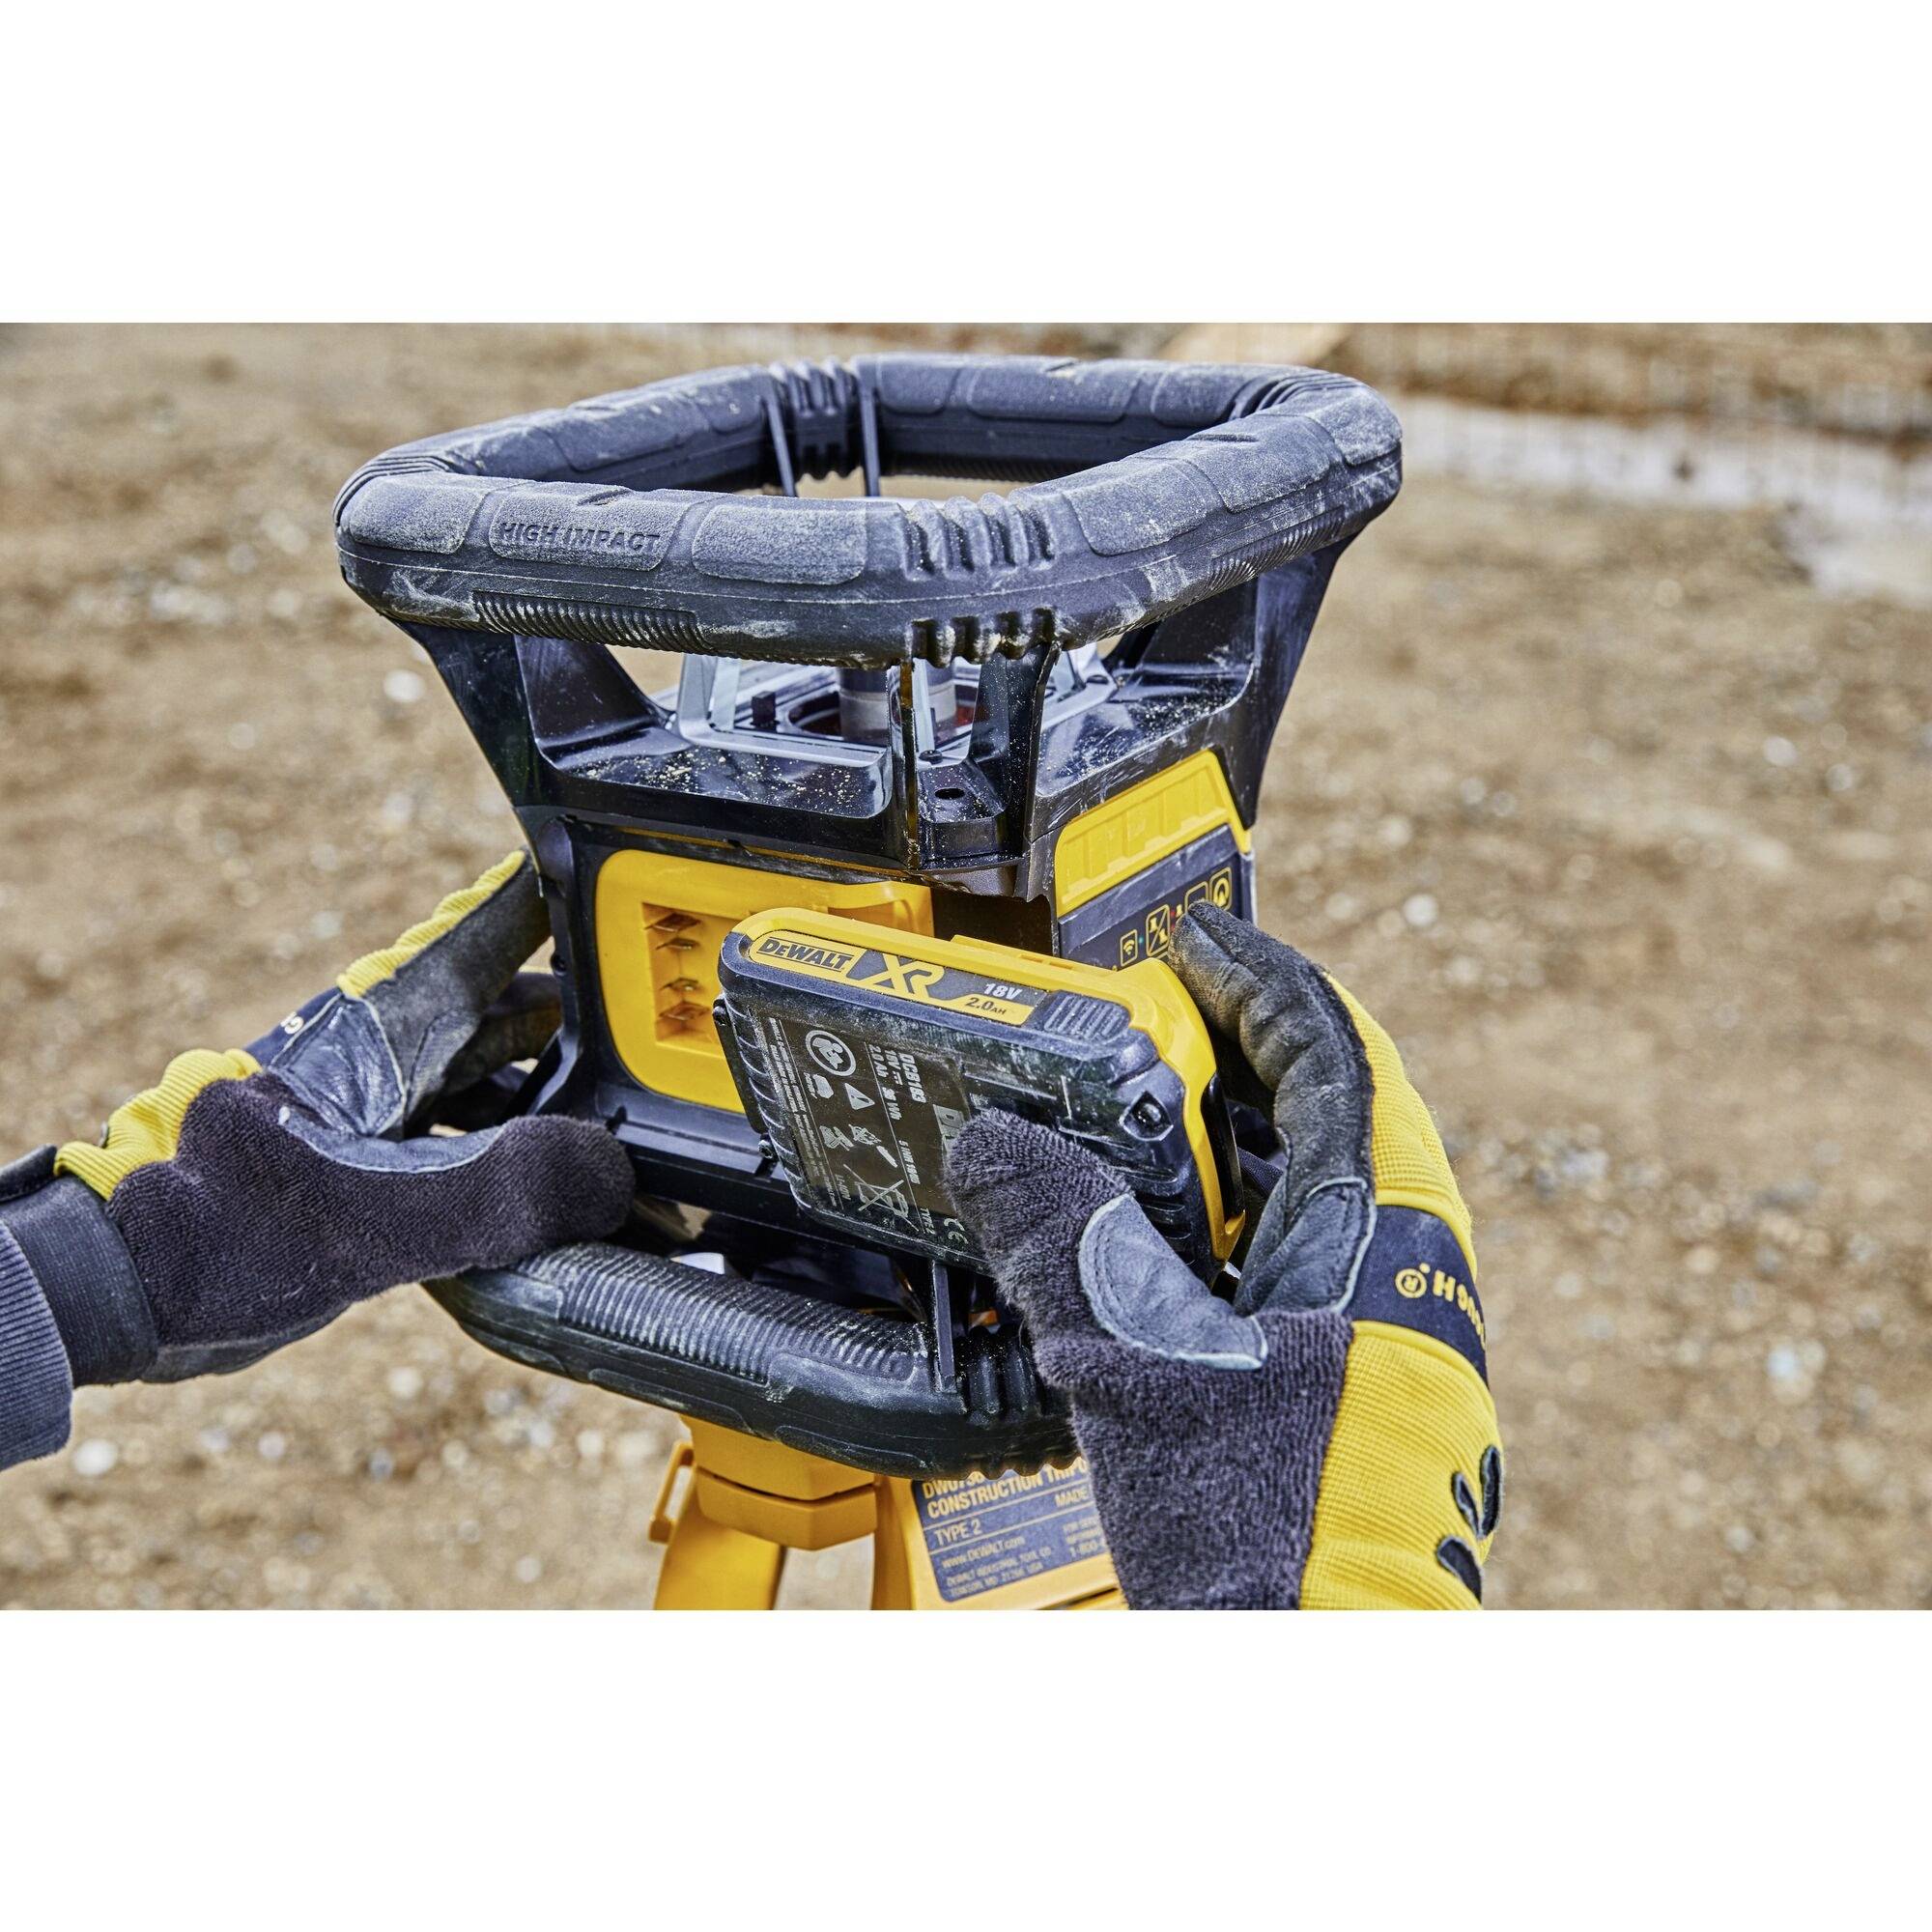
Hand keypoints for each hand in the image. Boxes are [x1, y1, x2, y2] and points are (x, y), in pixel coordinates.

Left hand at [3, 852, 630, 1395]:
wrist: (115, 1292)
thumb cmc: (213, 1235)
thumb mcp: (371, 1217)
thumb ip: (498, 1191)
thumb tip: (608, 1171)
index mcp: (379, 1035)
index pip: (485, 937)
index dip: (552, 896)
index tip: (617, 863)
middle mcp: (380, 1060)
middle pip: (500, 1006)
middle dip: (579, 1003)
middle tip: (655, 1004)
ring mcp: (369, 1113)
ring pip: (482, 1075)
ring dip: (551, 1087)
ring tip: (626, 1107)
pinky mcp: (358, 1170)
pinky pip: (460, 1140)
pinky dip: (511, 1149)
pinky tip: (548, 1183)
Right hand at [945, 903, 1501, 1608]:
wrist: (1316, 1678)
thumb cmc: (1270, 1540)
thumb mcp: (1140, 1366)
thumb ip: (1063, 1243)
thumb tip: (996, 1144)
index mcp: (1382, 1237)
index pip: (1333, 1052)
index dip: (1261, 978)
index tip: (1195, 936)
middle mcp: (1401, 1269)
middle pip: (1328, 1109)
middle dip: (1233, 1051)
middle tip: (1140, 1020)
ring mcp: (1382, 1327)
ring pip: (1307, 1186)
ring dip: (1221, 1138)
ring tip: (1123, 1118)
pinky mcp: (1349, 1379)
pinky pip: (1286, 1254)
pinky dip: (1215, 1219)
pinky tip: (1143, 1246)